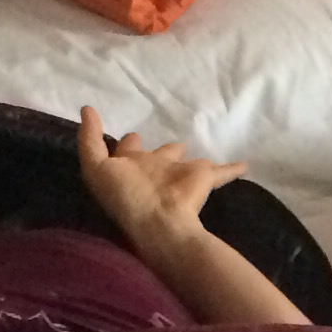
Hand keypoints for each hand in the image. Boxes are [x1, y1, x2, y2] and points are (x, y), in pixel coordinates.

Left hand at [75, 108, 246, 257]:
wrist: (160, 222)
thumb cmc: (126, 196)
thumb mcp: (95, 167)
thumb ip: (89, 139)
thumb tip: (86, 109)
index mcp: (131, 168)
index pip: (127, 152)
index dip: (126, 143)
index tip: (131, 134)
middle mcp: (155, 171)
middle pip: (159, 156)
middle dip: (161, 149)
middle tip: (169, 144)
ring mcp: (179, 175)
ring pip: (188, 162)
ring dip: (191, 157)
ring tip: (194, 151)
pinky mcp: (202, 179)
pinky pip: (220, 171)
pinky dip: (232, 168)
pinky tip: (245, 164)